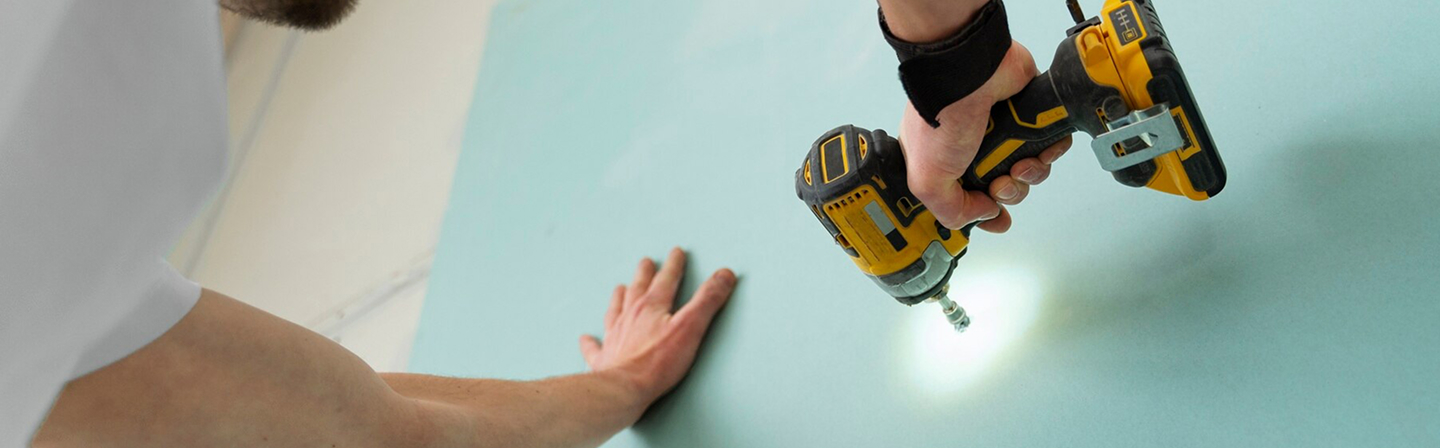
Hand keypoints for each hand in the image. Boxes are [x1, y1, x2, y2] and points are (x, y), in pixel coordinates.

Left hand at [579, 248, 735, 403]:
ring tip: (620, 287)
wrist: (624, 388)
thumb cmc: (657, 362)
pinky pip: (595, 346)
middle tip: (646, 262)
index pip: (666, 279)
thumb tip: (724, 275)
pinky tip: (586, 337)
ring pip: (616, 309)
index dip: (674, 265)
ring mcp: (615, 336)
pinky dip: (591, 342)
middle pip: (638, 289)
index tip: (676, 253)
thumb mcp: (691, 327)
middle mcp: (630, 316)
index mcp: (652, 306)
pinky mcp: (605, 358)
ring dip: (620, 297)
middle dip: (645, 274)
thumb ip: (707, 300)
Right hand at [899, 41, 1073, 231]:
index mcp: (945, 163)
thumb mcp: (928, 181)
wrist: (970, 76)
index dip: (982, 213)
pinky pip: (1050, 145)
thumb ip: (952, 211)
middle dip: (1008, 193)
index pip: (967, 199)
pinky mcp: (1029, 116)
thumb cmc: (942, 116)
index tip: (994, 219)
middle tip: (1001, 183)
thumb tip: (985, 214)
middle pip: (1004, 188)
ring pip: (1029, 170)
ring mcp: (1004, 131)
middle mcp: (975, 148)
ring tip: (1019, 163)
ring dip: (1029, 174)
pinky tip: (1036, 150)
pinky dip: (1050, 152)